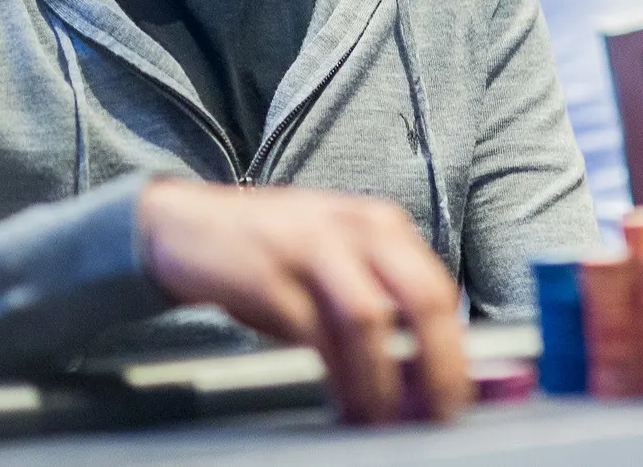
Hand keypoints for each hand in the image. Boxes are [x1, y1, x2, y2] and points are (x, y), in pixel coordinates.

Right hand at [137, 180, 470, 424]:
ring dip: (382, 382)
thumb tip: (428, 368)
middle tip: (435, 415)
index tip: (456, 398)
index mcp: (378, 224)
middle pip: (421, 298)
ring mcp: (310, 246)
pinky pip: (317, 337)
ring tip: (381, 418)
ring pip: (370, 322)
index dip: (455, 353)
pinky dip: (336, 378)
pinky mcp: (270, 276)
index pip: (438, 289)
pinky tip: (341, 401)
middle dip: (437, 368)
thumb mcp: (334, 260)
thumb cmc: (267, 252)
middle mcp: (352, 227)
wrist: (186, 227)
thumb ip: (381, 299)